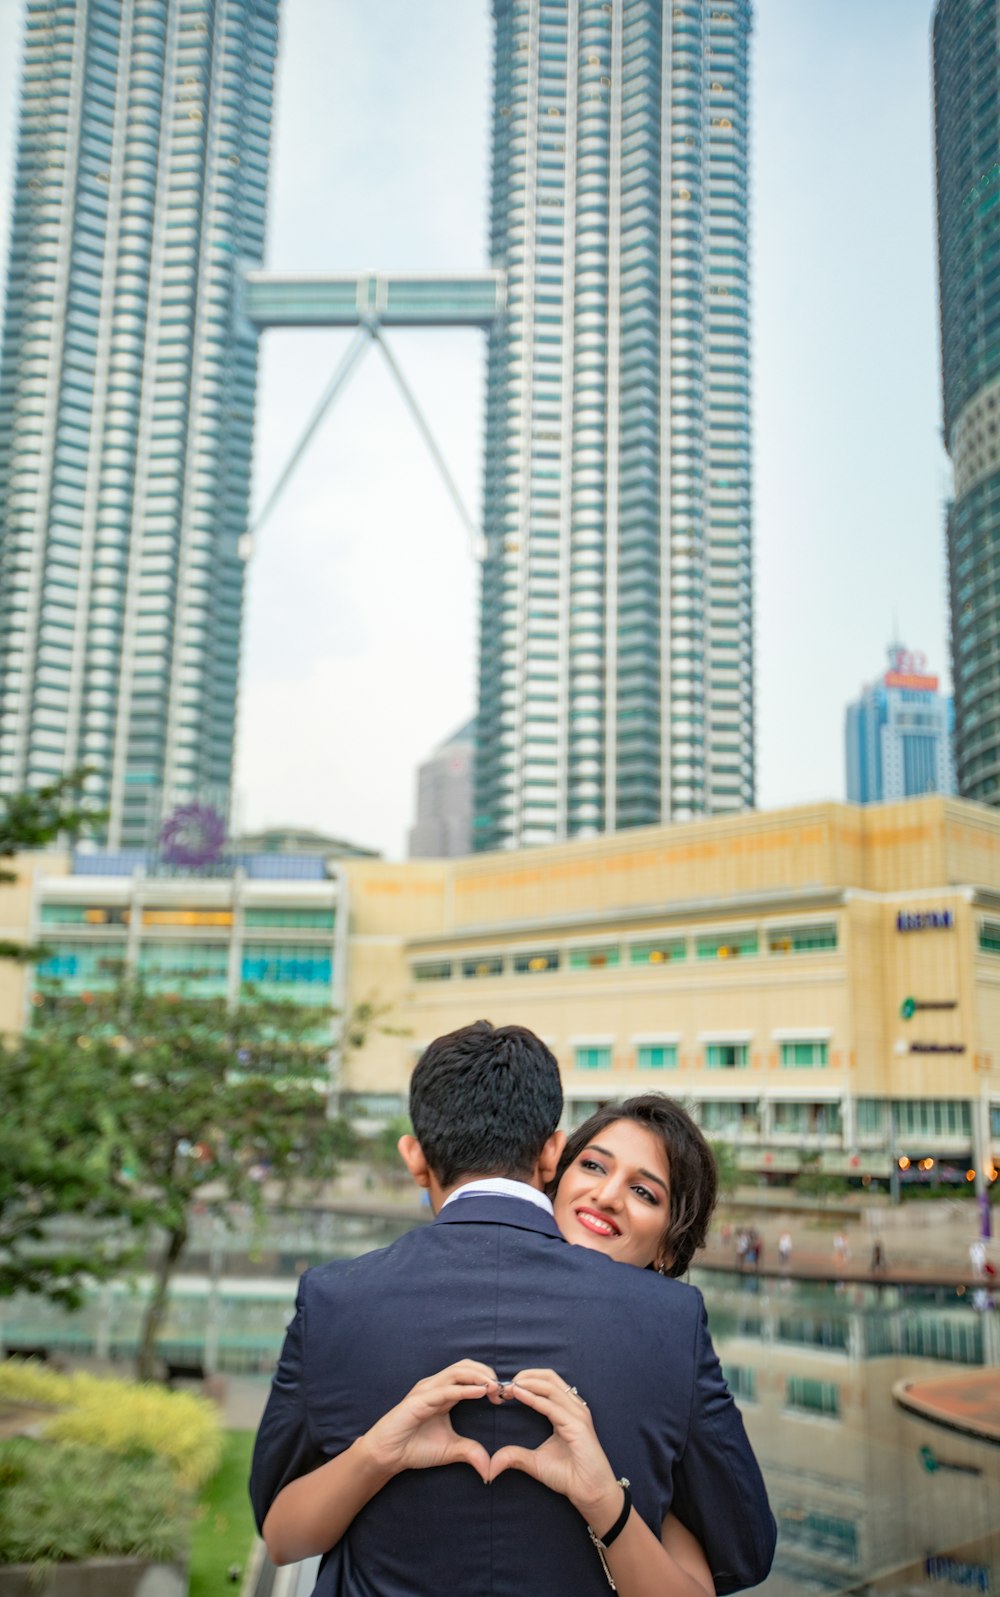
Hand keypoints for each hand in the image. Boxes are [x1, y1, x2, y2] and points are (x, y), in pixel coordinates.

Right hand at [362, 1360, 497, 1482]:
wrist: (387, 1456)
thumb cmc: (414, 1448)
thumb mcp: (450, 1450)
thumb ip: (470, 1452)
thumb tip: (490, 1469)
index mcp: (444, 1392)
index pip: (470, 1373)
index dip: (489, 1379)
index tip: (505, 1396)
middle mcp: (436, 1386)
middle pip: (466, 1366)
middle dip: (487, 1374)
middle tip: (503, 1391)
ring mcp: (427, 1390)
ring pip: (457, 1372)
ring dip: (479, 1377)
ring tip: (495, 1388)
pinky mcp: (419, 1400)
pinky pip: (446, 1390)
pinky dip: (465, 1389)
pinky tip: (481, 1392)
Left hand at [488, 1368, 622, 1526]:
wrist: (589, 1493)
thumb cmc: (568, 1476)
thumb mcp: (536, 1463)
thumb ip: (516, 1456)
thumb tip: (492, 1462)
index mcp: (567, 1411)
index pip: (546, 1383)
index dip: (525, 1381)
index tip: (503, 1389)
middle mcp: (574, 1408)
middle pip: (549, 1377)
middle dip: (525, 1376)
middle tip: (504, 1385)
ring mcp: (578, 1414)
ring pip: (550, 1386)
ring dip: (527, 1383)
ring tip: (508, 1387)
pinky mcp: (578, 1425)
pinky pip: (552, 1406)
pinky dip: (533, 1398)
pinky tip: (519, 1395)